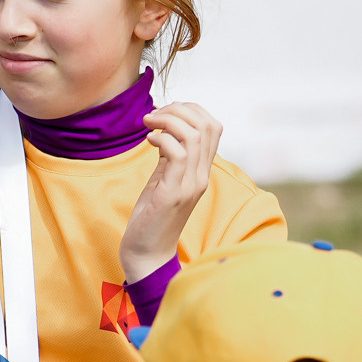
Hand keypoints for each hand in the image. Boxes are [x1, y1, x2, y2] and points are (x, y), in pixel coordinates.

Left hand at [120, 102, 222, 282]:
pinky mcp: (173, 194)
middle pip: (207, 125)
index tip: (164, 113)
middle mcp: (203, 176)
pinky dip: (162, 140)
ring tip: (148, 125)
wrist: (148, 252)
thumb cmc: (153, 215)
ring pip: (193, 136)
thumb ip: (171, 154)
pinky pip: (177, 154)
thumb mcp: (164, 177)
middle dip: (178, 109)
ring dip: (168, 121)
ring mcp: (190, 186)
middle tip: (154, 116)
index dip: (190, 109)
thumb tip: (166, 127)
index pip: (213, 126)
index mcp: (203, 170)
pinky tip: (148, 142)